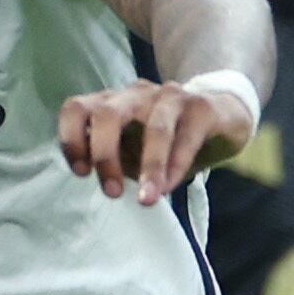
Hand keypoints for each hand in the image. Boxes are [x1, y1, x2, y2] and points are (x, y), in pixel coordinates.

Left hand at [58, 77, 253, 200]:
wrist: (221, 116)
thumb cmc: (166, 140)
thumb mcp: (131, 150)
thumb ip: (113, 160)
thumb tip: (98, 189)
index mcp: (112, 103)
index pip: (77, 108)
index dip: (71, 139)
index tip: (81, 173)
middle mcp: (135, 94)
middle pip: (107, 114)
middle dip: (105, 155)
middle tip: (112, 192)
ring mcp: (169, 97)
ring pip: (153, 127)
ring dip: (148, 166)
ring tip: (146, 199)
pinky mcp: (200, 106)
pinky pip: (185, 136)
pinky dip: (175, 165)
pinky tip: (170, 187)